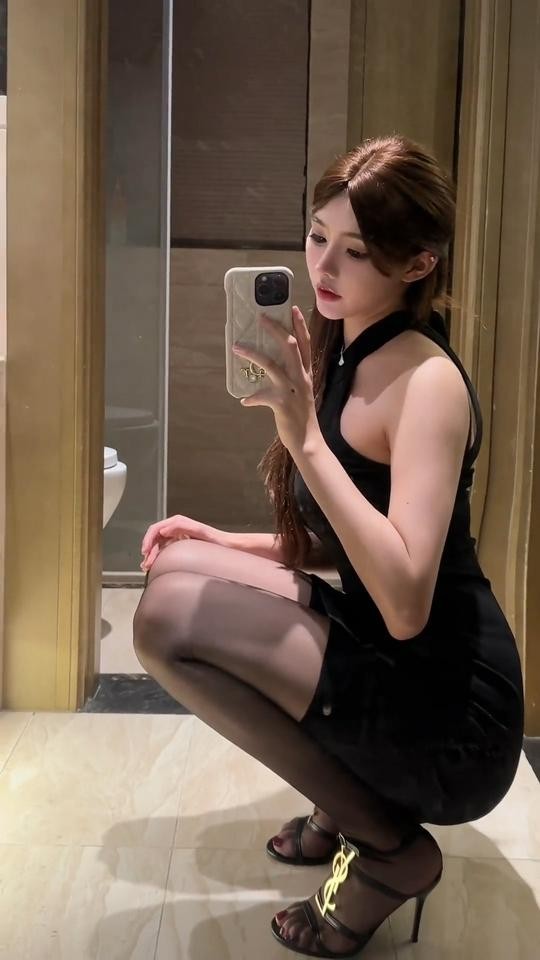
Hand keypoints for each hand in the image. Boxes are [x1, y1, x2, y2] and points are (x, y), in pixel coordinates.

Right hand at [140, 514, 218, 571]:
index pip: (155, 529)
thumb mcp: (199, 531)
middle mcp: (175, 526)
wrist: (224, 545)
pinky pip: (164, 548)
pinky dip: (158, 555)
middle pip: (155, 537)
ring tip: (148, 566)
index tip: (145, 552)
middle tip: (146, 564)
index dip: (148, 540)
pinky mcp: (179, 543)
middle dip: (149, 550)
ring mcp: (177, 535)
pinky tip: (155, 563)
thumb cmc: (214, 539)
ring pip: (158, 544)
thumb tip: (163, 530)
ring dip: (152, 554)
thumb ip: (180, 527)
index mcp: (177, 522)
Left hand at [232, 306, 322, 454]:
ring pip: (271, 364)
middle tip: (261, 317)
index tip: (292, 309)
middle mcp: (301, 377)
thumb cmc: (300, 416)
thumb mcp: (299, 394)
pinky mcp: (281, 403)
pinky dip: (252, 397)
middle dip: (275, 329)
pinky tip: (245, 400)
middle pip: (289, 345)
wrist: (308, 440)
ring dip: (252, 354)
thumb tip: (267, 375)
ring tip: (238, 347)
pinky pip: (261, 395)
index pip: (305, 344)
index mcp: (306, 373)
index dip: (299, 325)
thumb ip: (287, 381)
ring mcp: (291, 389)